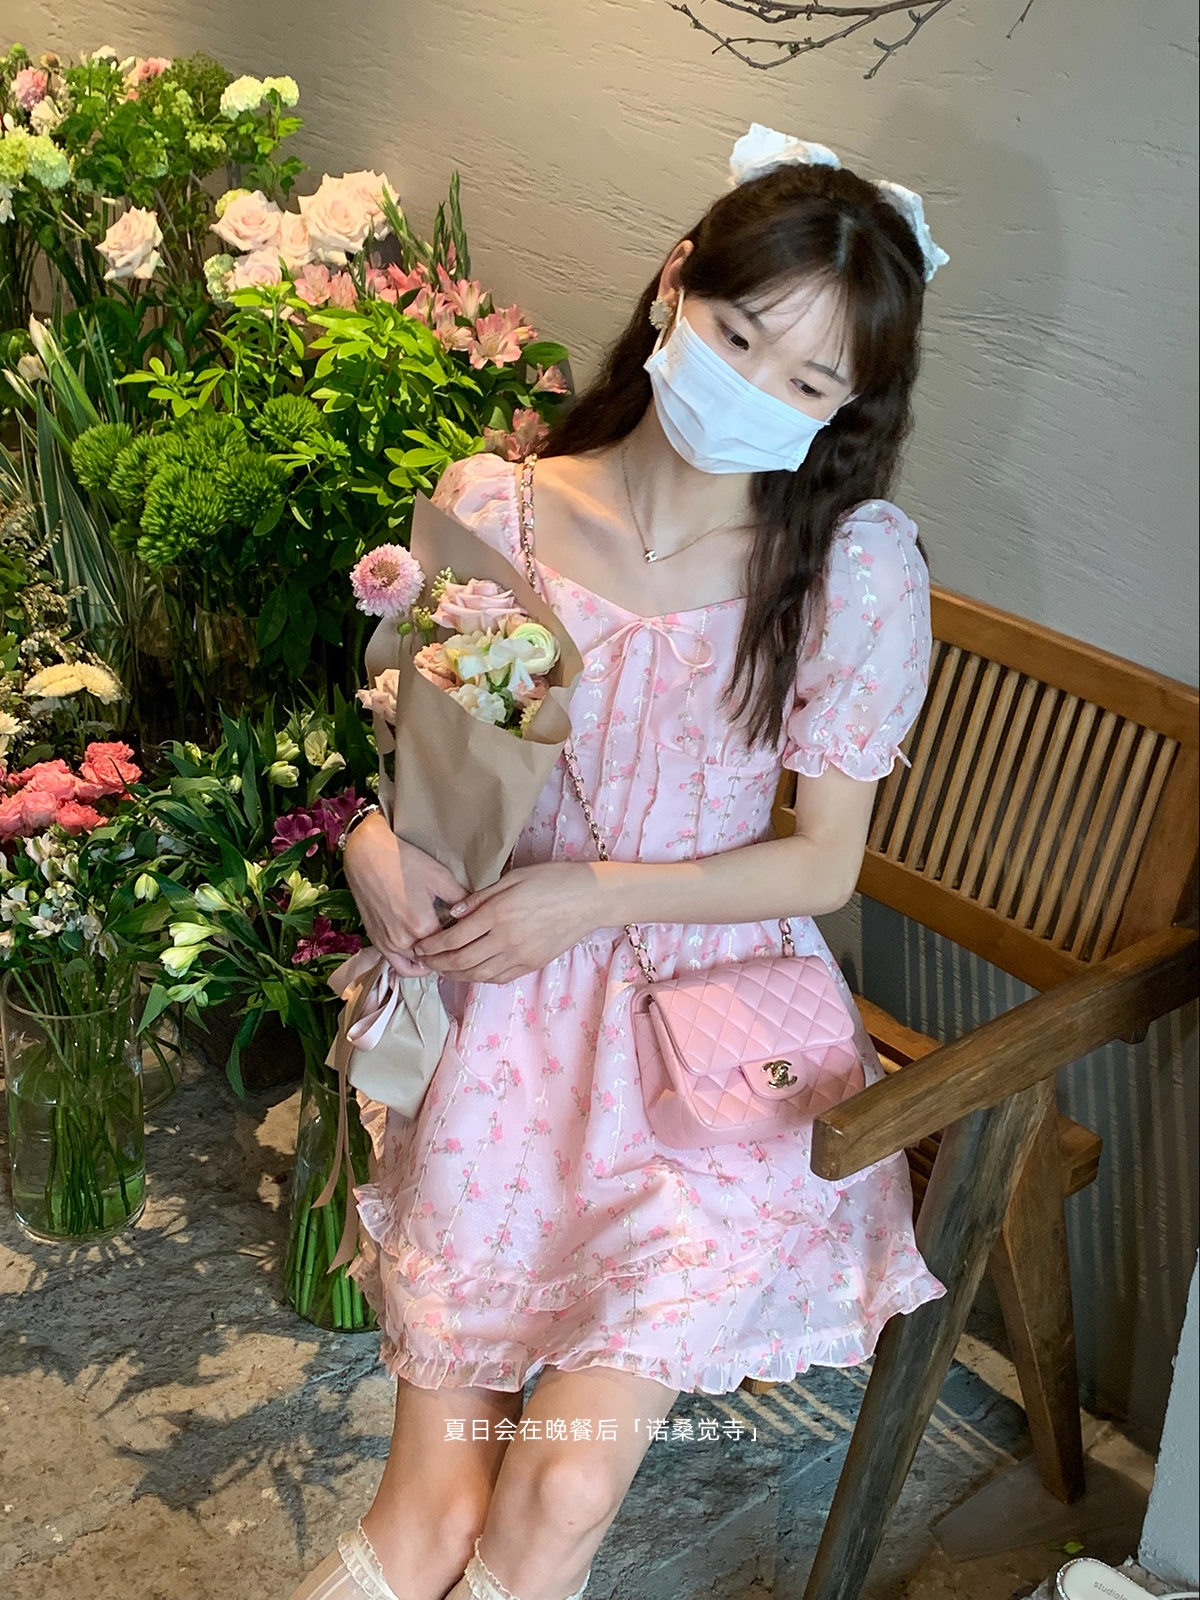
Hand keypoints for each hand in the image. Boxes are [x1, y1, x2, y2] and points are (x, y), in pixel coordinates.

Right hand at [342, 812, 467, 976]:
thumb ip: (461, 900)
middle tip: (462, 944)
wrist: (366, 855)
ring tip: (444, 952)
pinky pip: (397, 965)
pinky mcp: (376, 941)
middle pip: (435, 959)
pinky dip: (412, 965)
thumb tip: (478, 914)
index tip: (473, 935)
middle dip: (450, 953)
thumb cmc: (405, 862)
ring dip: (431, 962)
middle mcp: (403, 941)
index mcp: (422, 926)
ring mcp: (387, 944)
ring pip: (416, 966)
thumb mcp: (440, 877)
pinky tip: (423, 956)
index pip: (452, 946)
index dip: (465, 941)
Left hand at [412, 862, 602, 983]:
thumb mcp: (513, 878)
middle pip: (461, 961)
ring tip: (441, 969)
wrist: (589, 899)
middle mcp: (506, 939)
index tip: (418, 946)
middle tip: (423, 961)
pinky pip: (498, 977)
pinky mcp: (532, 964)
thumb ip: (480, 897)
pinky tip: (469, 972)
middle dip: (437, 964)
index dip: (432, 946)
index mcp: (498, 914)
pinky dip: (478, 978)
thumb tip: (453, 912)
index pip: (454, 938)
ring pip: (478, 974)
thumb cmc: (552, 880)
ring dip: (455, 974)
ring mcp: (520, 955)